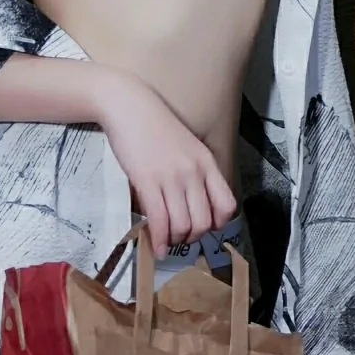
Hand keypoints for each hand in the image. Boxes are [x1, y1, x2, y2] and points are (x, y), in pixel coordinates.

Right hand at [96, 72, 236, 256]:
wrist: (128, 105)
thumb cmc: (154, 126)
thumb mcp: (186, 146)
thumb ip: (195, 171)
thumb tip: (192, 203)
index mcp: (207, 162)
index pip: (226, 205)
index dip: (216, 223)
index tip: (203, 226)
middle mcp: (194, 172)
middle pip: (205, 221)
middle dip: (193, 237)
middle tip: (181, 238)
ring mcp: (172, 177)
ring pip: (183, 225)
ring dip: (176, 240)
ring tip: (167, 241)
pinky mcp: (148, 181)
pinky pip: (160, 220)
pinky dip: (160, 240)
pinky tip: (156, 248)